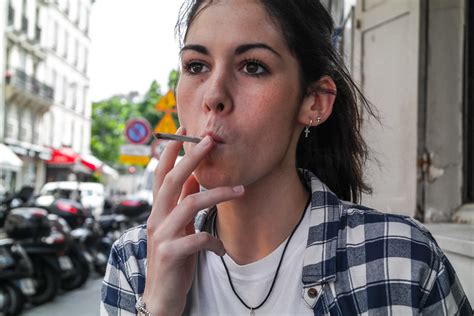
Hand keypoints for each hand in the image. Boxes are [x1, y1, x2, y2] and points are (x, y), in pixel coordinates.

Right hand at [142, 129, 243, 315]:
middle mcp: (155, 218)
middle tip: (210, 140)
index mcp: (158, 209)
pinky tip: (222, 249)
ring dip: (217, 194)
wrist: (161, 295)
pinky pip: (198, 239)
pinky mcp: (170, 254)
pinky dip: (214, 242)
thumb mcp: (179, 226)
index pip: (161, 174)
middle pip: (172, 180)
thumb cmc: (174, 257)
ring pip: (189, 204)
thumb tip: (194, 176)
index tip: (184, 129)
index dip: (170, 151)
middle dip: (190, 157)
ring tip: (240, 190)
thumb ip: (183, 202)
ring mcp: (161, 235)